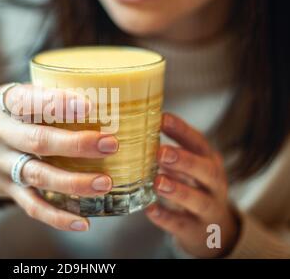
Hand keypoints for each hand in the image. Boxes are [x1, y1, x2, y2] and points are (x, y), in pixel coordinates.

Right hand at [0, 83, 117, 231]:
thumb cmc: (5, 115)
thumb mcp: (15, 96)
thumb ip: (45, 96)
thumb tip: (101, 99)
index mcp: (3, 103)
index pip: (29, 101)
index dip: (58, 103)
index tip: (88, 106)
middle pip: (37, 141)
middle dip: (75, 145)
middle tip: (110, 145)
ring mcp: (0, 164)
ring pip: (37, 175)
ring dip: (73, 182)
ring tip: (104, 182)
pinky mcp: (6, 189)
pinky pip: (31, 205)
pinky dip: (56, 217)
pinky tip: (82, 222)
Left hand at [145, 113, 239, 257]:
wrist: (216, 230)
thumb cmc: (193, 188)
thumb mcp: (189, 168)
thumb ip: (168, 153)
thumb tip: (133, 130)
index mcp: (209, 162)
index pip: (199, 143)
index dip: (182, 131)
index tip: (163, 118)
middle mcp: (214, 184)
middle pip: (206, 170)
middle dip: (184, 160)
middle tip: (161, 152)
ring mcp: (209, 209)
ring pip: (198, 200)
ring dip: (178, 190)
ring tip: (158, 182)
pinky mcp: (197, 231)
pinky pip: (182, 225)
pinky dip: (166, 218)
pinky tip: (150, 210)